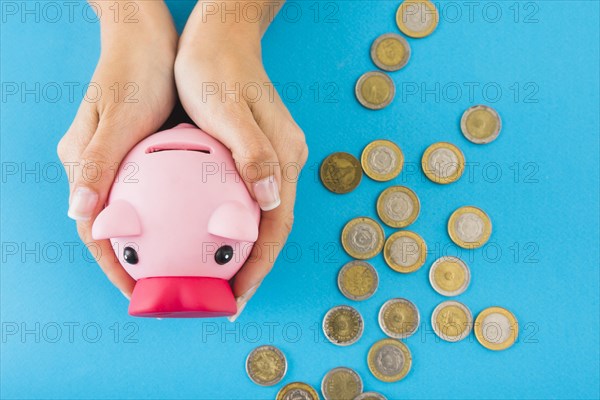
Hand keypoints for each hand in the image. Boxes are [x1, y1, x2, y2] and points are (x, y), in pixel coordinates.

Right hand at [57, 1, 176, 297]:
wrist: (148, 37)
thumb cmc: (133, 71)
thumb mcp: (120, 117)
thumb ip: (98, 163)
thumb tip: (77, 211)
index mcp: (84, 165)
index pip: (94, 229)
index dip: (114, 266)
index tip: (140, 293)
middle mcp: (100, 170)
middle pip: (116, 228)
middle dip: (139, 262)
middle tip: (168, 289)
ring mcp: (123, 164)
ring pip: (137, 215)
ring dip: (158, 243)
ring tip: (186, 268)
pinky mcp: (144, 157)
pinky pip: (157, 194)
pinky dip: (174, 216)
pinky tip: (200, 226)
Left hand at [175, 2, 307, 319]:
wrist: (220, 34)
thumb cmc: (216, 68)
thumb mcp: (228, 107)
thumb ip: (254, 152)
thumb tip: (273, 200)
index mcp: (286, 158)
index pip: (277, 226)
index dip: (259, 267)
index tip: (235, 298)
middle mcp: (285, 163)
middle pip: (272, 229)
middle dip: (251, 269)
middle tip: (223, 301)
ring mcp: (271, 159)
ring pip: (260, 219)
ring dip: (242, 253)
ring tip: (216, 282)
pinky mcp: (253, 154)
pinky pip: (245, 201)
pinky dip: (230, 228)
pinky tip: (208, 239)